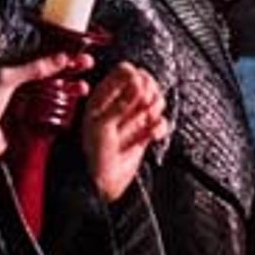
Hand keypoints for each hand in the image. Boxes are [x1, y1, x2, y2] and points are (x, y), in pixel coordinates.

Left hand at [0, 45, 91, 174]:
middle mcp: (17, 82)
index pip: (39, 53)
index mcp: (8, 66)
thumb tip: (57, 57)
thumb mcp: (4, 78)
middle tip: (86, 63)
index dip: (59, 51)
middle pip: (50, 70)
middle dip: (69, 66)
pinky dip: (65, 106)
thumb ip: (32, 67)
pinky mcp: (30, 119)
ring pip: (54, 89)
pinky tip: (73, 103)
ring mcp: (25, 101)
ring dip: (70, 86)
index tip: (76, 50)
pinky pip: (52, 110)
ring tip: (83, 86)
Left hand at [78, 60, 166, 202]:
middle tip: (144, 106)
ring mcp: (133, 117)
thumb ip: (121, 103)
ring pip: (156, 99)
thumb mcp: (102, 125)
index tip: (137, 89)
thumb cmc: (93, 155)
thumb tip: (138, 81)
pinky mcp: (144, 132)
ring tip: (146, 122)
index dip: (135, 77)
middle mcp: (120, 104)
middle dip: (150, 92)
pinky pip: (161, 121)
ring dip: (156, 109)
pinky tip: (151, 136)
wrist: (102, 183)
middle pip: (146, 81)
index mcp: (103, 96)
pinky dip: (160, 127)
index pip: (125, 70)